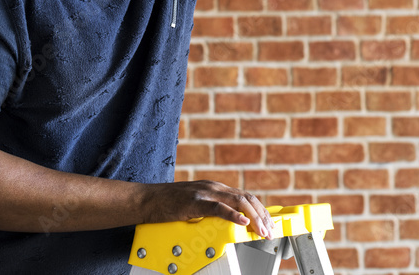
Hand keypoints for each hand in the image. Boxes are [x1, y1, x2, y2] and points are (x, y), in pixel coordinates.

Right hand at [138, 180, 274, 238]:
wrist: (148, 200)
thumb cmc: (168, 204)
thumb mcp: (197, 205)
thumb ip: (212, 209)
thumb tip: (229, 222)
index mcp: (216, 188)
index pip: (245, 196)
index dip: (260, 210)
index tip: (268, 223)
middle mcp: (214, 187)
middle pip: (246, 198)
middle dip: (261, 215)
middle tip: (270, 230)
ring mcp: (205, 192)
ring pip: (237, 201)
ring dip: (253, 217)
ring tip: (261, 230)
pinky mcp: (195, 201)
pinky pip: (218, 208)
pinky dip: (233, 215)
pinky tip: (242, 221)